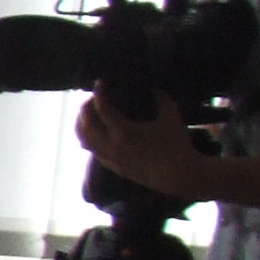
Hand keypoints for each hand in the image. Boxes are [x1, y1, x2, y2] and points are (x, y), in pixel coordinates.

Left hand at [75, 90, 206, 196]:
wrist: (178, 176)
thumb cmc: (176, 145)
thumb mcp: (171, 116)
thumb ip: (160, 98)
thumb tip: (152, 87)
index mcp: (125, 132)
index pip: (102, 109)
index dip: (99, 93)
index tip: (100, 83)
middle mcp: (112, 146)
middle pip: (85, 124)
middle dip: (85, 108)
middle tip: (94, 98)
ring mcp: (110, 158)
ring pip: (83, 139)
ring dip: (82, 124)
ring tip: (89, 113)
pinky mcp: (113, 167)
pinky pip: (92, 150)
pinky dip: (89, 137)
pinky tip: (96, 130)